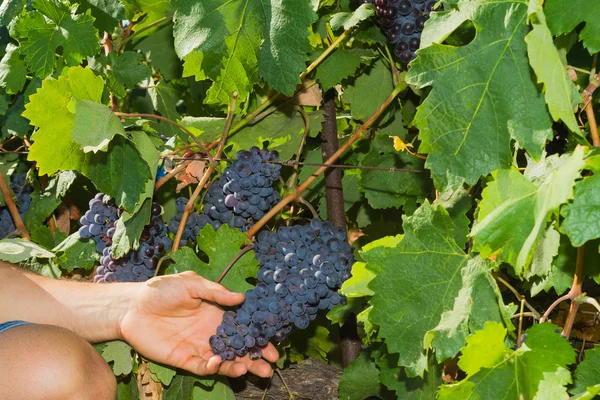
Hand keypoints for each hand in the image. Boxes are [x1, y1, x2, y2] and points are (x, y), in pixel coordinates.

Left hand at [119, 271, 277, 377]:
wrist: (132, 306)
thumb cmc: (161, 290)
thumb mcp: (191, 284)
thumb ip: (216, 292)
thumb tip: (241, 298)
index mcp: (217, 313)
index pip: (243, 327)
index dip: (258, 335)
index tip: (273, 343)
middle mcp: (211, 332)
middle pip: (239, 347)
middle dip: (256, 356)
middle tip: (271, 364)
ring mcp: (199, 347)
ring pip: (225, 361)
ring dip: (240, 365)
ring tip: (251, 368)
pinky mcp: (184, 359)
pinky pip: (203, 367)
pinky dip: (214, 368)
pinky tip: (220, 363)